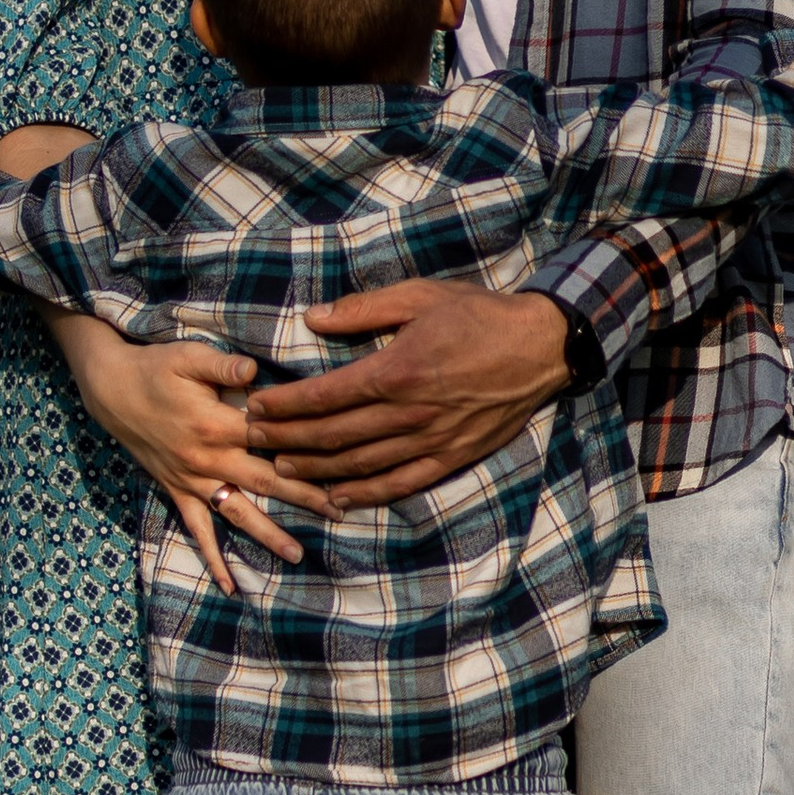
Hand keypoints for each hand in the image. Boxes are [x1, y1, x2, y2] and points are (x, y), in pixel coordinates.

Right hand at [42, 309, 322, 590]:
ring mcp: (192, 480)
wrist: (112, 389)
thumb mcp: (188, 356)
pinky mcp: (178, 491)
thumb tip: (254, 373)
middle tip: (339, 512)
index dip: (304, 446)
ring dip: (267, 534)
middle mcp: (207, 459)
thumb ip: (223, 367)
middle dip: (304, 496)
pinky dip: (212, 559)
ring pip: (236, 512)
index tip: (339, 458)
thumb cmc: (156, 368)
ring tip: (297, 555)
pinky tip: (230, 586)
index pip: (271, 438)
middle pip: (264, 481)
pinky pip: (197, 530)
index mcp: (215, 424)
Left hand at [245, 282, 570, 504]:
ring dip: (315, 471)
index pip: (324, 396)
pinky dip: (365, 495)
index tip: (256, 408)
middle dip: (287, 441)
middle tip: (252, 441)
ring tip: (282, 470)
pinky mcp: (451, 458)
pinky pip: (400, 484)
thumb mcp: (420, 296)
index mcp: (396, 370)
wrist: (541, 346)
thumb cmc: (479, 314)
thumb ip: (363, 309)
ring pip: (360, 465)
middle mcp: (409, 412)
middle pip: (333, 436)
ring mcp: (430, 440)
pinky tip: (338, 498)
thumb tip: (313, 318)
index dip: (285, 407)